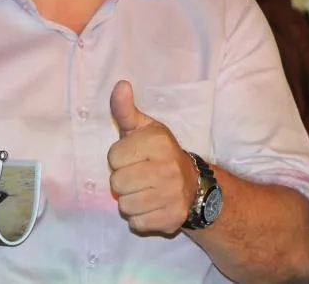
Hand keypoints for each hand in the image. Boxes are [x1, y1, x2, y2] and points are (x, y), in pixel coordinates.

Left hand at [107, 80, 197, 234]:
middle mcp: (167, 168)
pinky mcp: (171, 218)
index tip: (135, 157)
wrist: (195, 185)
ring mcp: (171, 195)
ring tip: (145, 191)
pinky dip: (141, 218)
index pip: (113, 157)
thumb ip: (126, 110)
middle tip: (139, 176)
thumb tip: (120, 85)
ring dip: (131, 201)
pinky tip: (153, 206)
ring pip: (124, 205)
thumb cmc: (161, 154)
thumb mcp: (145, 129)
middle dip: (123, 181)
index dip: (120, 158)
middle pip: (116, 183)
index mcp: (158, 142)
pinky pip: (136, 223)